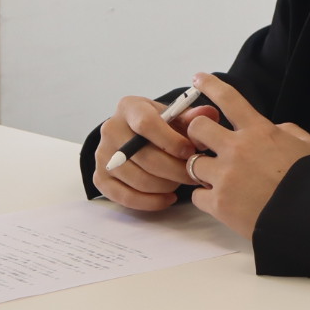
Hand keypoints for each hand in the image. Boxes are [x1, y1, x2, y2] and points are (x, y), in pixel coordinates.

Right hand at [92, 94, 220, 211]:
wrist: (135, 137)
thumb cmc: (161, 126)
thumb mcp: (176, 116)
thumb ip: (194, 116)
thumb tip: (209, 115)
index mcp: (129, 107)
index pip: (146, 124)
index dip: (170, 141)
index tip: (190, 151)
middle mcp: (110, 129)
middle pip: (144, 156)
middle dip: (175, 169)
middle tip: (195, 174)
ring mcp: (102, 155)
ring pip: (138, 179)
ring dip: (166, 186)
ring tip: (181, 182)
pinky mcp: (100, 178)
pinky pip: (126, 197)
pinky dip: (151, 202)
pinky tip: (168, 198)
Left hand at [184, 72, 309, 238]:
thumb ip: (289, 132)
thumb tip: (276, 130)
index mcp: (259, 131)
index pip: (229, 98)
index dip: (210, 85)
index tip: (198, 78)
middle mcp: (237, 149)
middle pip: (197, 128)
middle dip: (196, 134)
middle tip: (203, 144)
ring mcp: (225, 176)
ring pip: (192, 163)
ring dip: (201, 170)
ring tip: (215, 179)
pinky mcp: (219, 203)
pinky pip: (197, 196)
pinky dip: (206, 198)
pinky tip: (221, 202)